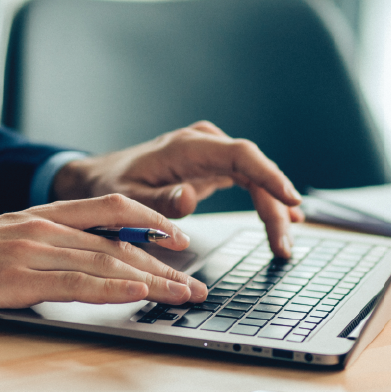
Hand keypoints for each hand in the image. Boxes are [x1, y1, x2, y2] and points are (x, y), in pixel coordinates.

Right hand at [0, 195, 208, 317]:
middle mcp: (42, 226)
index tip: (182, 241)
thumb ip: (44, 251)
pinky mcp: (16, 278)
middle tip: (196, 283)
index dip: (152, 224)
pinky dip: (114, 289)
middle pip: (119, 240)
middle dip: (165, 262)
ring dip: (153, 282)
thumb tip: (82, 272)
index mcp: (41, 215)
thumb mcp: (5, 243)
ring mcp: (30, 250)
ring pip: (106, 262)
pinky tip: (140, 295)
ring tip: (184, 297)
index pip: (112, 212)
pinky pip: (76, 282)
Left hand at [52, 121, 304, 257]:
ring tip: (284, 245)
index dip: (270, 176)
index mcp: (187, 147)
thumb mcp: (126, 199)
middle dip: (274, 208)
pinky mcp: (212, 166)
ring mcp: (211, 153)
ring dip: (273, 210)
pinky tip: (284, 219)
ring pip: (254, 178)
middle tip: (283, 247)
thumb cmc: (110, 187)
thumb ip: (159, 200)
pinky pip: (247, 181)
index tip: (291, 199)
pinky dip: (264, 202)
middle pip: (254, 172)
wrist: (99, 178)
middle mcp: (204, 144)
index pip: (241, 156)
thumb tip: (190, 198)